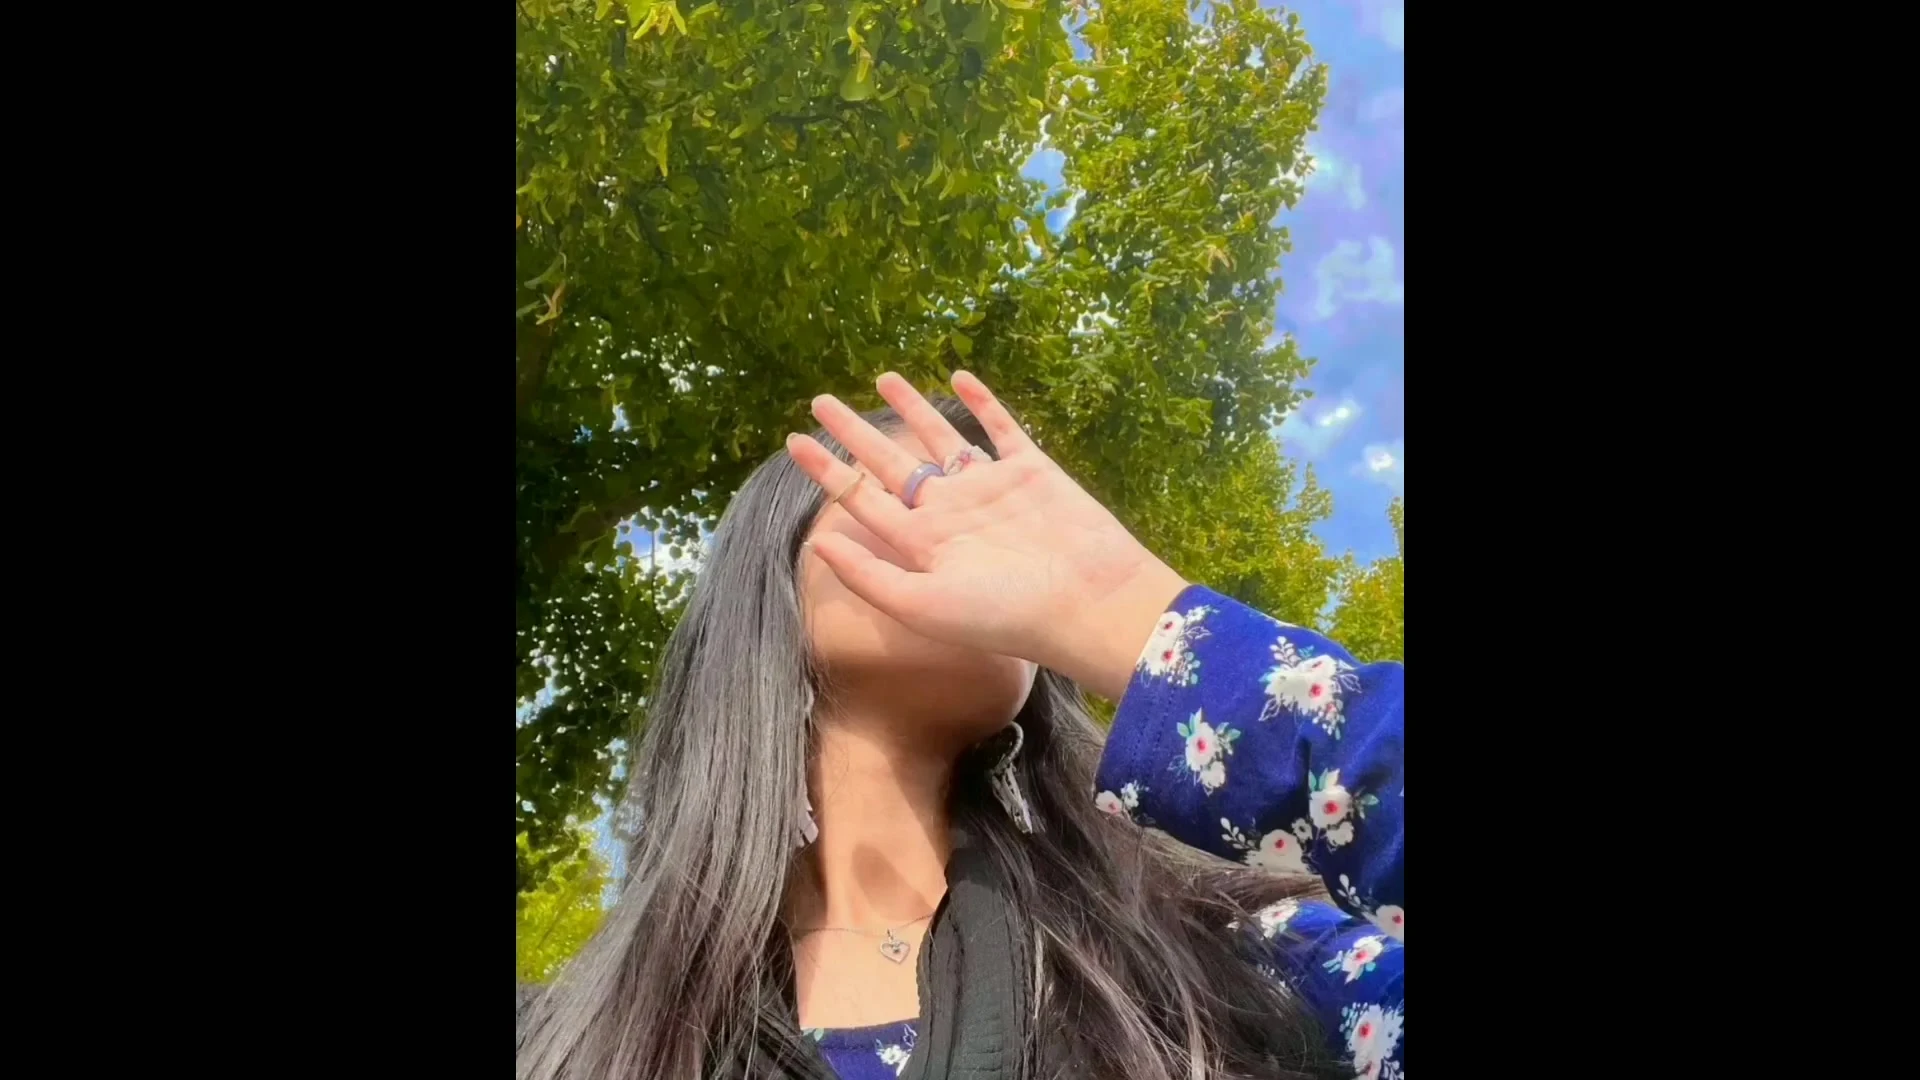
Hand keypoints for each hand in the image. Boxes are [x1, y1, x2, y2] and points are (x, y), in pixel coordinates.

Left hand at [785, 372, 1187, 700]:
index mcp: (922, 545)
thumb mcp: (922, 604)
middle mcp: (951, 513)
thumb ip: (869, 575)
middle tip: (820, 401)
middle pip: (891, 463)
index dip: (827, 471)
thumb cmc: (1006, 615)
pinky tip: (957, 379)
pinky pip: (1000, 429)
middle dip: (854, 434)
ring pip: (941, 440)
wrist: (1089, 604)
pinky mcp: (1031, 470)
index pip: (862, 500)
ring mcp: (990, 488)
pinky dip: (981, 403)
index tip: (792, 441)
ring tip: (881, 378)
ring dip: (912, 409)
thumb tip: (818, 541)